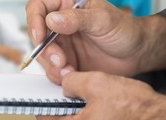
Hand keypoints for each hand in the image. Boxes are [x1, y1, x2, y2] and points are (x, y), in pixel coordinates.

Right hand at [26, 0, 144, 84]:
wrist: (137, 53)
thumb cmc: (124, 29)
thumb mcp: (103, 19)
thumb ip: (77, 18)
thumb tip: (52, 19)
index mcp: (66, 5)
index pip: (38, 7)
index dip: (33, 21)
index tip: (40, 37)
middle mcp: (59, 23)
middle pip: (37, 34)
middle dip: (45, 50)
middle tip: (60, 60)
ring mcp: (61, 43)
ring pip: (42, 54)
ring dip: (52, 65)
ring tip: (70, 70)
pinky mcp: (65, 60)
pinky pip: (52, 69)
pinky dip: (58, 75)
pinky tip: (73, 74)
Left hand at [36, 71, 165, 119]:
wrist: (159, 117)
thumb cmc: (133, 106)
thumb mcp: (95, 83)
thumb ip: (71, 82)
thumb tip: (64, 83)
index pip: (45, 117)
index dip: (43, 102)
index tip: (42, 94)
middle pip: (61, 119)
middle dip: (61, 105)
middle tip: (67, 93)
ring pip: (76, 119)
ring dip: (76, 108)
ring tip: (86, 97)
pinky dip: (87, 112)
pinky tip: (96, 104)